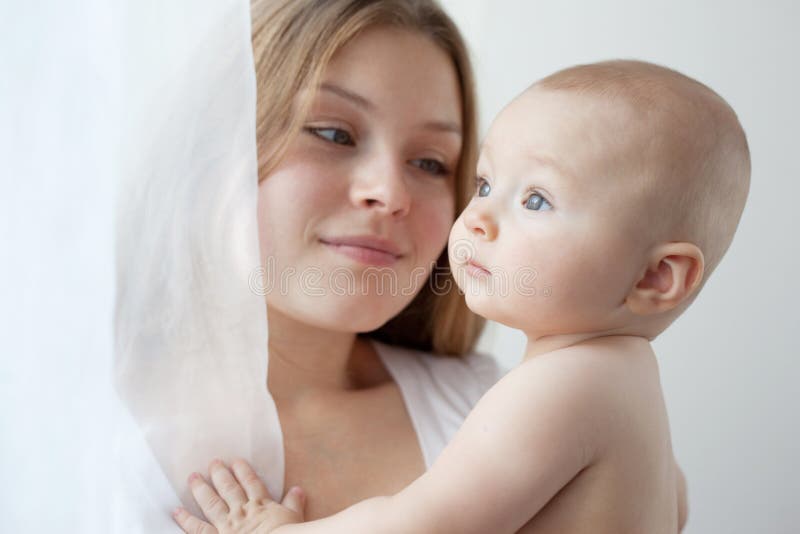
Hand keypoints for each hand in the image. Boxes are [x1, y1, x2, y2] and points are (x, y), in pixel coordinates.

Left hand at [173, 458, 304, 533]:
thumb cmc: (289, 533)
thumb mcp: (295, 517)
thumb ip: (294, 503)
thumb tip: (298, 489)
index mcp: (261, 505)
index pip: (251, 483)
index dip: (243, 471)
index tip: (236, 461)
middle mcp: (241, 511)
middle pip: (229, 489)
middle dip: (220, 475)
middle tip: (212, 462)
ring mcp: (227, 525)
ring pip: (212, 503)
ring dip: (201, 489)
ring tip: (192, 477)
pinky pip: (198, 528)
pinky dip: (186, 520)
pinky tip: (176, 511)